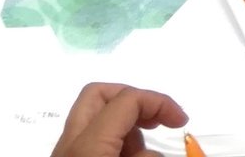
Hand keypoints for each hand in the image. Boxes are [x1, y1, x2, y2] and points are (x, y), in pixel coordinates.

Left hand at [50, 83, 187, 156]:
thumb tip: (153, 153)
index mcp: (87, 144)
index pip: (126, 99)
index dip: (160, 102)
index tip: (181, 121)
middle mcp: (69, 143)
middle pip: (97, 94)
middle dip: (132, 98)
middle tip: (156, 119)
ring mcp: (63, 153)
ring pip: (91, 117)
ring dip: (123, 124)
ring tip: (143, 149)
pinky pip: (88, 140)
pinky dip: (111, 140)